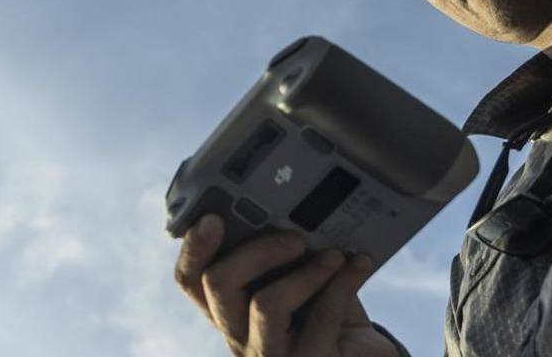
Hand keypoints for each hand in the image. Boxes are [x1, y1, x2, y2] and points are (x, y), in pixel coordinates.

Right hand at [173, 214, 397, 356]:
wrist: (361, 355)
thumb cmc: (324, 311)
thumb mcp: (300, 278)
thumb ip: (286, 252)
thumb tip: (292, 209)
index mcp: (231, 308)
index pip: (191, 280)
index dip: (193, 249)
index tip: (213, 217)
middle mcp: (240, 334)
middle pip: (218, 285)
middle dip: (255, 250)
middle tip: (294, 237)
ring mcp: (270, 354)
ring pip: (266, 304)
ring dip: (305, 272)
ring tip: (334, 255)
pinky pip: (320, 319)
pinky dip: (344, 284)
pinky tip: (360, 265)